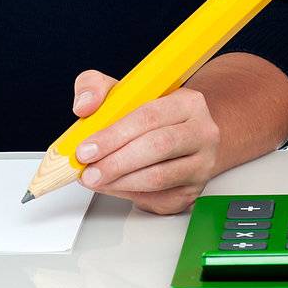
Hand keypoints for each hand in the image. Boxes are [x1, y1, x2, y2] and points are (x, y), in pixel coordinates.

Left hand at [69, 69, 220, 214]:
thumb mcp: (122, 92)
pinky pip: (159, 199)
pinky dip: (130, 195)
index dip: (113, 135)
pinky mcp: (193, 191)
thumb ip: (95, 87)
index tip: (86, 149)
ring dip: (120, 182)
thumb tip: (84, 105)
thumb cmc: (150, 117)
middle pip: (157, 148)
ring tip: (97, 179)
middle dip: (116, 163)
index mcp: (187, 102)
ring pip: (159, 178)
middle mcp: (202, 132)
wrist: (183, 137)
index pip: (149, 117)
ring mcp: (201, 164)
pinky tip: (115, 186)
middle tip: (89, 172)